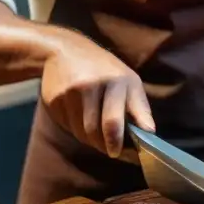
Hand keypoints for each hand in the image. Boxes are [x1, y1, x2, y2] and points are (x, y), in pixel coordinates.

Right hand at [40, 33, 154, 157]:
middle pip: (94, 131)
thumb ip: (140, 107)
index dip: (116, 142)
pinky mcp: (54, 99)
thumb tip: (150, 132)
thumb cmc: (104, 69)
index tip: (117, 152)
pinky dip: (75, 128)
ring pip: (81, 132)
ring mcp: (70, 92)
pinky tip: (79, 115)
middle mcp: (91, 85)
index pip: (113, 121)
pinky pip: (67, 126)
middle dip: (103, 145)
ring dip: (90, 139)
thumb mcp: (128, 80)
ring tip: (96, 129)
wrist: (64, 50)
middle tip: (110, 149)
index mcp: (115, 81)